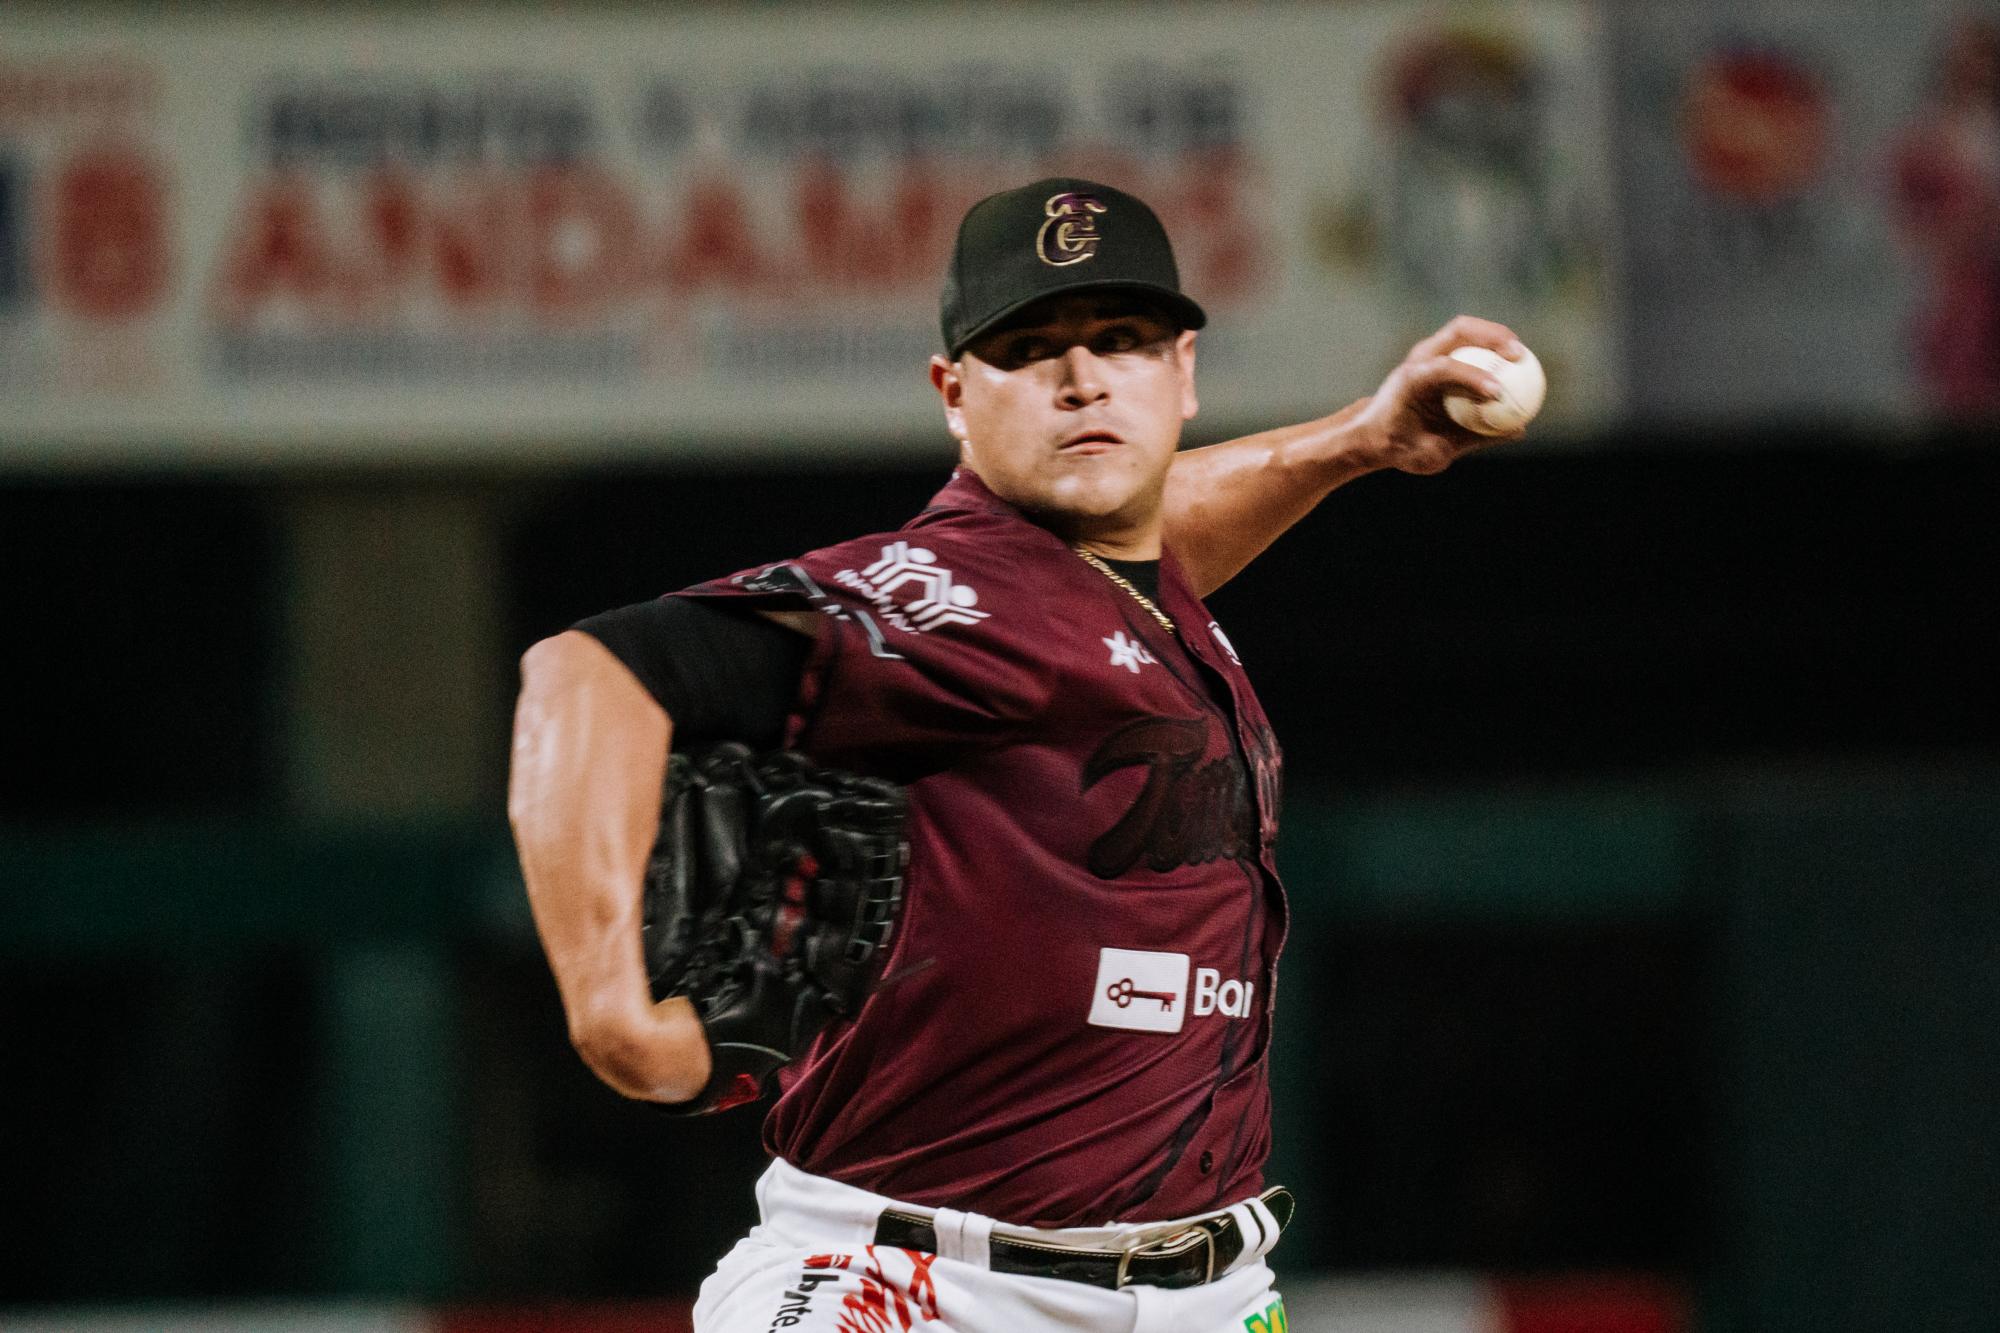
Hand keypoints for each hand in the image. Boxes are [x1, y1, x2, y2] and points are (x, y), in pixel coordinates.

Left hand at [1352, 316, 1528, 474]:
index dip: (1474, 377)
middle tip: (1519, 355)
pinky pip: (1470, 344)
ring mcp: (1428, 352)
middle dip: (1493, 337)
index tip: (1498, 392)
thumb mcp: (1432, 453)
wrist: (1374, 434)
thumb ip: (1473, 439)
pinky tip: (1515, 363)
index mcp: (1411, 381)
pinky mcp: (1439, 355)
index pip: (1445, 368)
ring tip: (1521, 353)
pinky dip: (1492, 347)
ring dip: (1496, 335)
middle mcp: (1420, 359)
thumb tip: (1517, 430)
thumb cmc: (1400, 446)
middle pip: (1460, 331)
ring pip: (1467, 330)